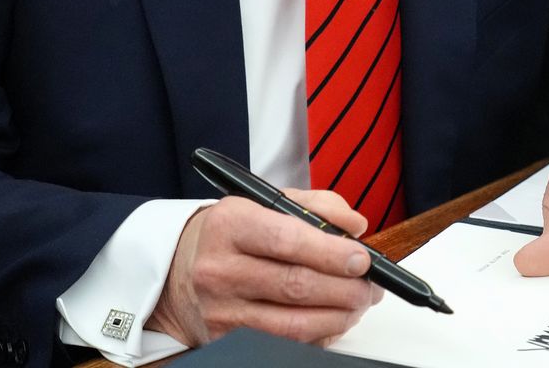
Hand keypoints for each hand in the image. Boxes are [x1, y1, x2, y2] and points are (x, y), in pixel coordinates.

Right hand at [148, 189, 383, 347]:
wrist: (179, 271)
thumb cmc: (232, 235)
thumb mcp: (265, 204)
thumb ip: (316, 206)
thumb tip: (355, 225)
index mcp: (230, 224)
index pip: (287, 239)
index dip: (331, 252)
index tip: (362, 259)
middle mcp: (220, 268)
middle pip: (296, 286)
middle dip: (346, 288)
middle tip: (370, 285)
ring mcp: (221, 310)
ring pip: (295, 323)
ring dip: (339, 316)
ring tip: (357, 303)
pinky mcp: (226, 339)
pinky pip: (285, 344)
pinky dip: (319, 334)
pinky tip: (332, 319)